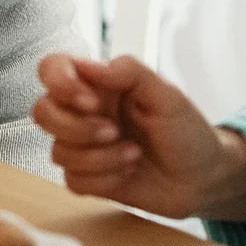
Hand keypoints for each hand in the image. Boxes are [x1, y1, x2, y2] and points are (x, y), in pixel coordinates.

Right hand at [32, 54, 245, 221]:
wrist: (203, 179)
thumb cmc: (187, 132)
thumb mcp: (167, 95)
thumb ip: (129, 72)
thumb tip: (89, 65)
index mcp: (100, 84)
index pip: (53, 68)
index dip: (60, 83)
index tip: (91, 101)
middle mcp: (85, 112)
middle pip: (43, 112)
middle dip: (76, 127)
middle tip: (113, 132)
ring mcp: (84, 146)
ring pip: (57, 151)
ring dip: (99, 157)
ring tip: (133, 154)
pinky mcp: (89, 178)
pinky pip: (72, 180)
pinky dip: (103, 179)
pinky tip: (127, 172)